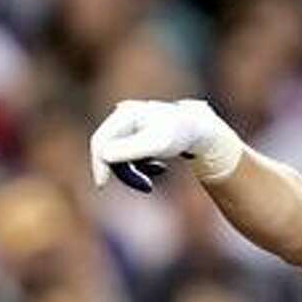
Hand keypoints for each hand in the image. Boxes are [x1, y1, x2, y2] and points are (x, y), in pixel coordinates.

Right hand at [89, 99, 243, 192]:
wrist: (202, 131)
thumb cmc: (181, 136)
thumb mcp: (156, 145)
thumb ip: (130, 150)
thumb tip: (104, 156)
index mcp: (126, 114)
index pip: (101, 141)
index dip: (98, 164)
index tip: (102, 185)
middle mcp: (124, 116)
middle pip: (108, 150)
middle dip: (125, 171)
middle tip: (146, 187)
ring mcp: (130, 124)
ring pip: (119, 155)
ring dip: (135, 170)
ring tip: (160, 172)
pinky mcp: (136, 133)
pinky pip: (129, 155)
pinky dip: (142, 166)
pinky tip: (160, 167)